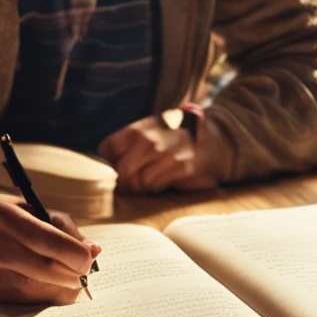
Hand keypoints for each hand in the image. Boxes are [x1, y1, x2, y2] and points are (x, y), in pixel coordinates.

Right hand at [0, 195, 100, 303]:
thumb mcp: (12, 205)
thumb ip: (52, 221)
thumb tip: (90, 246)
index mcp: (5, 214)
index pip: (53, 241)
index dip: (79, 255)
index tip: (91, 257)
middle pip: (49, 269)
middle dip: (75, 275)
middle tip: (86, 274)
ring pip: (37, 289)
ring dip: (61, 289)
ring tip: (72, 282)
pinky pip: (19, 299)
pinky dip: (39, 296)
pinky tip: (48, 290)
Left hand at [98, 116, 220, 193]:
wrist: (212, 144)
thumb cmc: (174, 141)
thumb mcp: (150, 132)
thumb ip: (128, 144)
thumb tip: (103, 163)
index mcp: (140, 127)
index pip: (108, 148)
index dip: (109, 161)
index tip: (116, 165)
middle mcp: (151, 139)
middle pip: (121, 170)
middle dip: (123, 180)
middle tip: (128, 183)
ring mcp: (167, 154)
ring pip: (136, 182)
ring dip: (139, 187)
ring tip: (146, 182)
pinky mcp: (180, 168)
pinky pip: (154, 187)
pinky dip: (153, 189)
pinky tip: (160, 182)